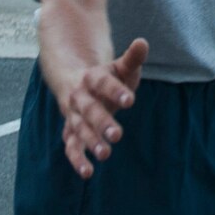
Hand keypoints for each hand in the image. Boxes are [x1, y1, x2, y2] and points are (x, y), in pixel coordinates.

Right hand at [54, 37, 146, 177]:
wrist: (75, 82)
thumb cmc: (107, 77)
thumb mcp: (120, 67)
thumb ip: (132, 58)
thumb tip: (143, 42)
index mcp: (92, 78)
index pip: (103, 83)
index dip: (115, 91)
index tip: (130, 100)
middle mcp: (80, 97)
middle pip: (90, 110)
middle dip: (102, 122)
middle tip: (118, 135)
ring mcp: (74, 115)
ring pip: (79, 129)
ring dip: (91, 142)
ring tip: (105, 154)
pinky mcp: (71, 131)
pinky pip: (71, 146)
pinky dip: (77, 159)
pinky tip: (87, 172)